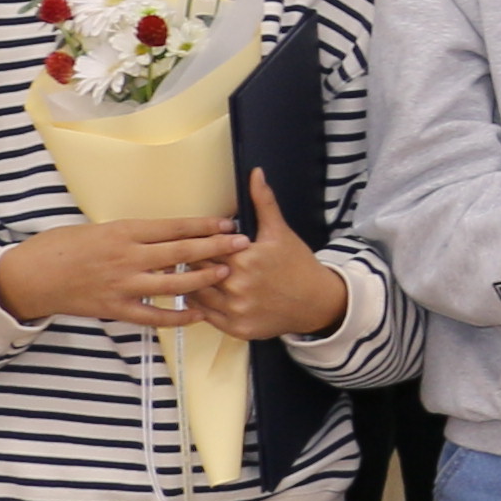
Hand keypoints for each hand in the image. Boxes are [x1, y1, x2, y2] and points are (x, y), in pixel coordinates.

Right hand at [0, 211, 253, 330]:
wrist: (29, 277)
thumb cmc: (60, 247)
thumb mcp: (97, 229)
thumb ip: (130, 234)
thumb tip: (161, 233)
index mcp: (124, 232)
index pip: (173, 227)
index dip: (204, 225)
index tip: (228, 222)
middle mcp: (127, 257)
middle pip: (181, 251)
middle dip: (216, 247)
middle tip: (243, 243)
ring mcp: (123, 285)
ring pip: (173, 283)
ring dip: (204, 278)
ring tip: (229, 273)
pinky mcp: (116, 309)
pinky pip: (154, 316)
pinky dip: (178, 316)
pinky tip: (199, 314)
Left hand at [204, 171, 353, 343]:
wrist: (317, 302)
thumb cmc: (297, 264)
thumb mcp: (280, 231)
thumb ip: (263, 202)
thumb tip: (255, 173)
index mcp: (246, 258)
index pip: (204, 247)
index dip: (197, 243)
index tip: (193, 241)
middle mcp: (238, 286)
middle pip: (197, 270)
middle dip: (191, 262)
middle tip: (183, 257)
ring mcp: (237, 310)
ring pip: (196, 293)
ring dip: (191, 284)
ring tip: (189, 274)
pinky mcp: (236, 328)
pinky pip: (205, 316)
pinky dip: (199, 304)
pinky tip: (200, 294)